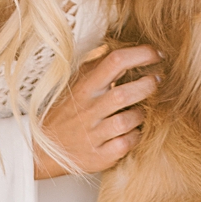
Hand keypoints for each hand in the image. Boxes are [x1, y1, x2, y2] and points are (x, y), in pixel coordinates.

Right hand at [34, 42, 158, 179]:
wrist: (42, 150)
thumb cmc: (67, 112)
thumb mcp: (77, 84)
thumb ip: (99, 65)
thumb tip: (127, 45)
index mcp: (84, 88)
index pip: (114, 62)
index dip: (141, 54)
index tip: (157, 55)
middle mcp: (87, 111)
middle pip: (122, 94)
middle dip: (147, 86)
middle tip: (156, 81)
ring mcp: (93, 135)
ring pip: (127, 121)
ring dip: (141, 114)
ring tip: (139, 110)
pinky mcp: (99, 156)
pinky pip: (126, 144)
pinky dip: (135, 137)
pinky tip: (132, 131)